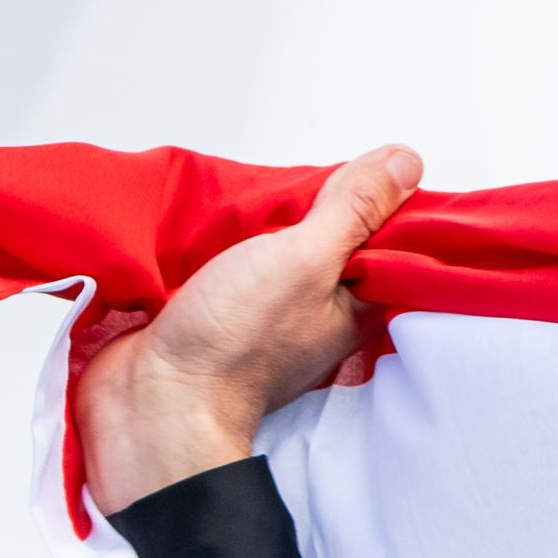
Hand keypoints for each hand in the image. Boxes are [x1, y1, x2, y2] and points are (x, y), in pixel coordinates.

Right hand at [73, 146, 421, 511]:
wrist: (151, 395)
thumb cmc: (233, 340)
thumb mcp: (307, 261)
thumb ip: (354, 212)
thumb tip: (406, 163)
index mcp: (359, 307)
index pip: (391, 243)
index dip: (383, 201)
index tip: (366, 166)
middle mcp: (321, 311)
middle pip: (332, 238)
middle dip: (316, 202)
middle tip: (297, 174)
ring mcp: (270, 310)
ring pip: (280, 245)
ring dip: (267, 216)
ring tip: (254, 184)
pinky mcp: (224, 306)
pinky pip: (236, 258)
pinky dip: (230, 235)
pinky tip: (219, 212)